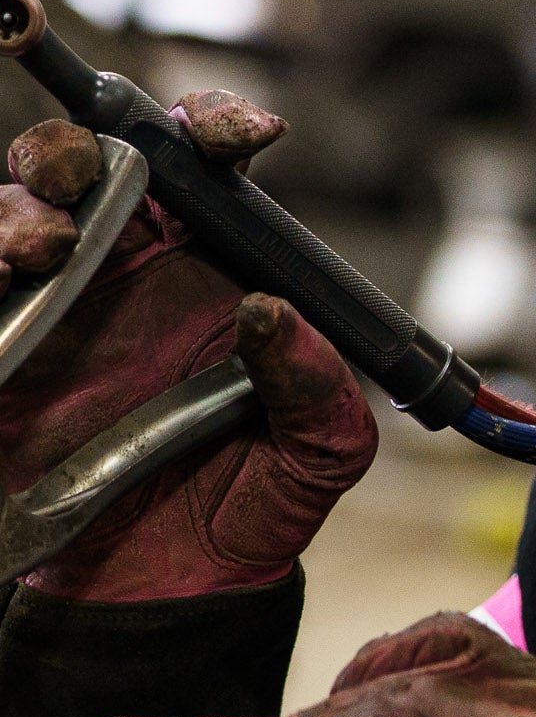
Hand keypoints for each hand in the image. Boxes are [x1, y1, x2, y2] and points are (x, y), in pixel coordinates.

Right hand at [0, 97, 375, 599]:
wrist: (173, 590)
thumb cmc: (256, 504)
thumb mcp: (322, 452)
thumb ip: (316, 386)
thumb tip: (272, 313)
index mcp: (215, 269)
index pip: (207, 169)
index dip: (214, 127)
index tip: (236, 137)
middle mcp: (131, 271)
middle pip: (86, 161)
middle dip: (75, 149)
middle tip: (83, 184)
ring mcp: (55, 306)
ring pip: (14, 208)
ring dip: (17, 208)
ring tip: (37, 249)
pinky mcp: (1, 349)